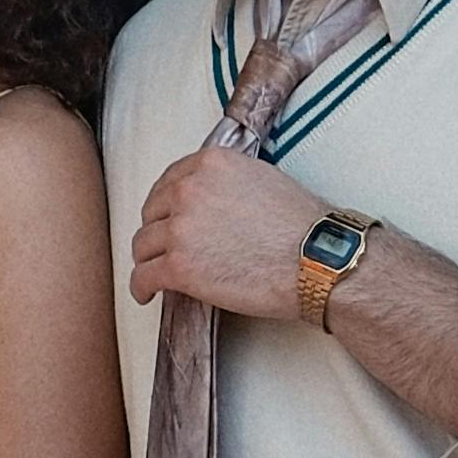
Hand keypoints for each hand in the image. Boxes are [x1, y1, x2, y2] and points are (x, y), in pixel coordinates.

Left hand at [134, 139, 338, 322]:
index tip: (166, 219)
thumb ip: (224, 183)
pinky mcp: (179, 266)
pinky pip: (143, 277)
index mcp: (209, 163)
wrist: (317, 261)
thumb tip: (206, 201)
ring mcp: (180, 228)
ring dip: (148, 260)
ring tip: (155, 273)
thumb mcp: (261, 179)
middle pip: (152, 212)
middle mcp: (188, 190)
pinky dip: (140, 288)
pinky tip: (146, 294)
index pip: (168, 182)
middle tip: (164, 248)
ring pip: (143, 245)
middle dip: (157, 231)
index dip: (165, 205)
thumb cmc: (302, 225)